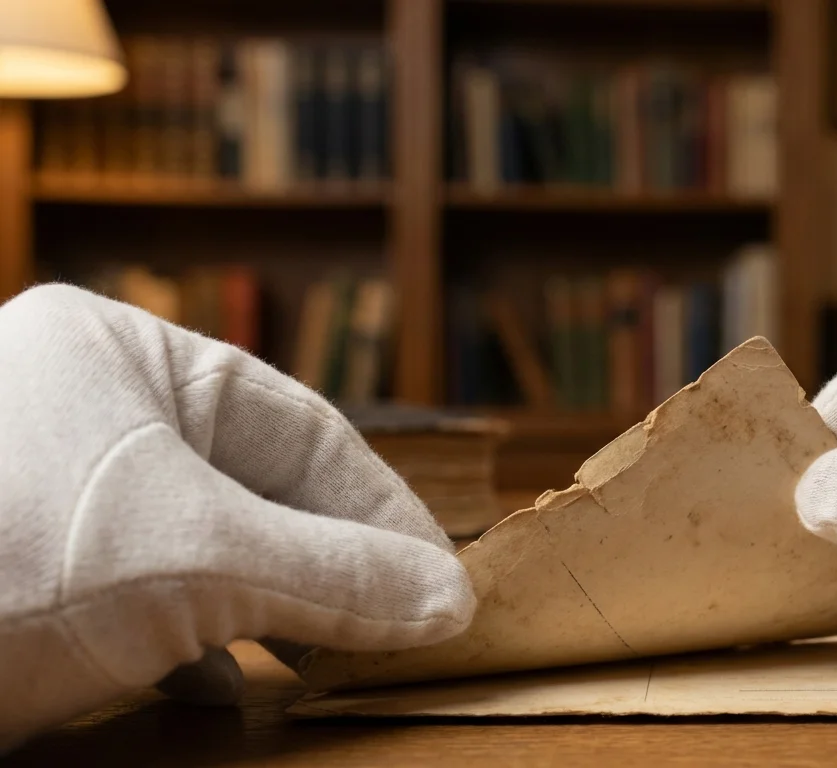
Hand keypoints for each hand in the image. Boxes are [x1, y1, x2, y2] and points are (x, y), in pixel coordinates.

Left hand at [0, 285, 472, 746]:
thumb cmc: (4, 561)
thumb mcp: (195, 560)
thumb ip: (334, 575)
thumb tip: (450, 603)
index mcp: (125, 355)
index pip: (300, 428)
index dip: (383, 511)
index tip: (443, 586)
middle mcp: (89, 412)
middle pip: (257, 489)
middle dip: (332, 568)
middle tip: (401, 633)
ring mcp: (50, 497)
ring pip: (205, 550)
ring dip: (274, 616)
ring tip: (333, 668)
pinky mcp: (21, 580)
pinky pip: (142, 602)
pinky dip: (199, 650)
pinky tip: (232, 694)